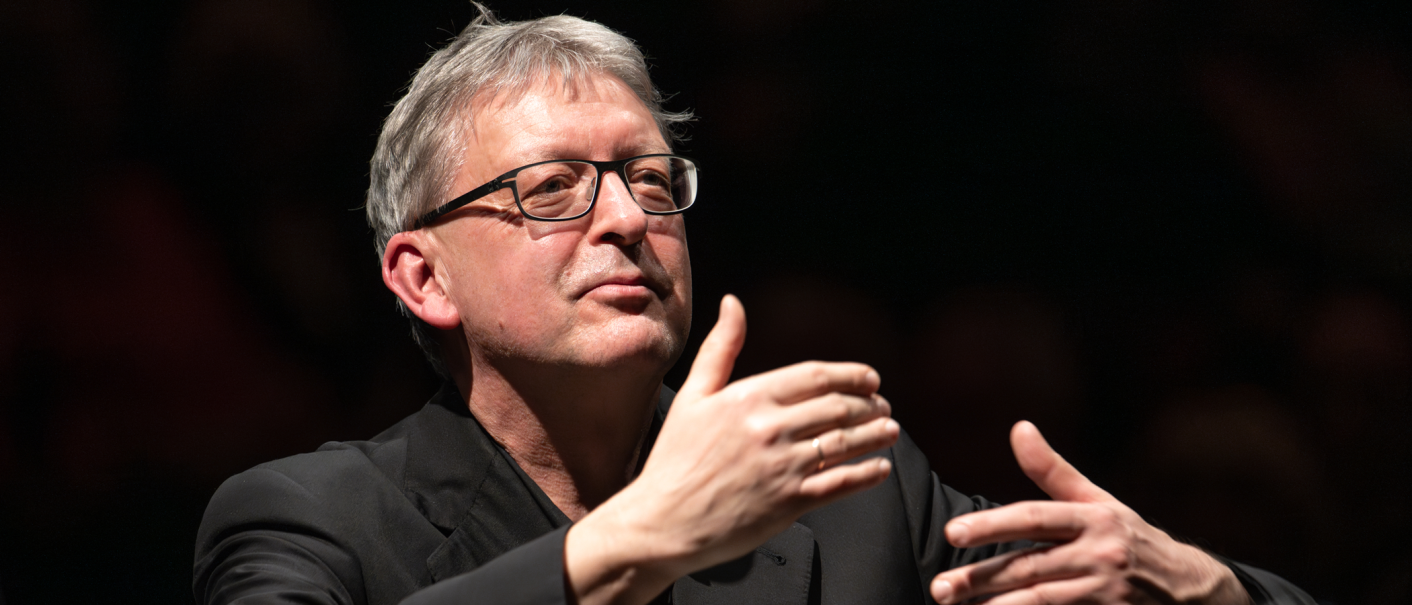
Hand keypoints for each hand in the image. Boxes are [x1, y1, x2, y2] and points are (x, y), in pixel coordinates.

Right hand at [566, 295, 899, 603]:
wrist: (662, 522)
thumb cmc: (674, 459)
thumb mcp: (692, 397)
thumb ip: (720, 349)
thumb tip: (733, 303)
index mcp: (747, 398)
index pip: (815, 376)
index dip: (851, 375)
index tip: (870, 379)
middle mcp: (768, 429)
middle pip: (837, 408)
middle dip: (869, 405)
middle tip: (883, 407)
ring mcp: (781, 467)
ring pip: (846, 444)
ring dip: (876, 436)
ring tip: (891, 432)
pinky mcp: (789, 503)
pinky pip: (841, 484)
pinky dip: (868, 474)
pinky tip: (880, 469)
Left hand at [930, 422, 1250, 604]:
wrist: (1190, 589)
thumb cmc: (1130, 539)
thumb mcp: (1098, 501)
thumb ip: (1052, 470)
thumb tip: (1018, 427)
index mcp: (1093, 518)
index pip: (1034, 519)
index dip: (991, 525)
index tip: (952, 532)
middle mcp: (1100, 555)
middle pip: (1030, 567)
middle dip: (981, 578)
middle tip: (941, 588)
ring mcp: (1106, 593)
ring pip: (1041, 602)